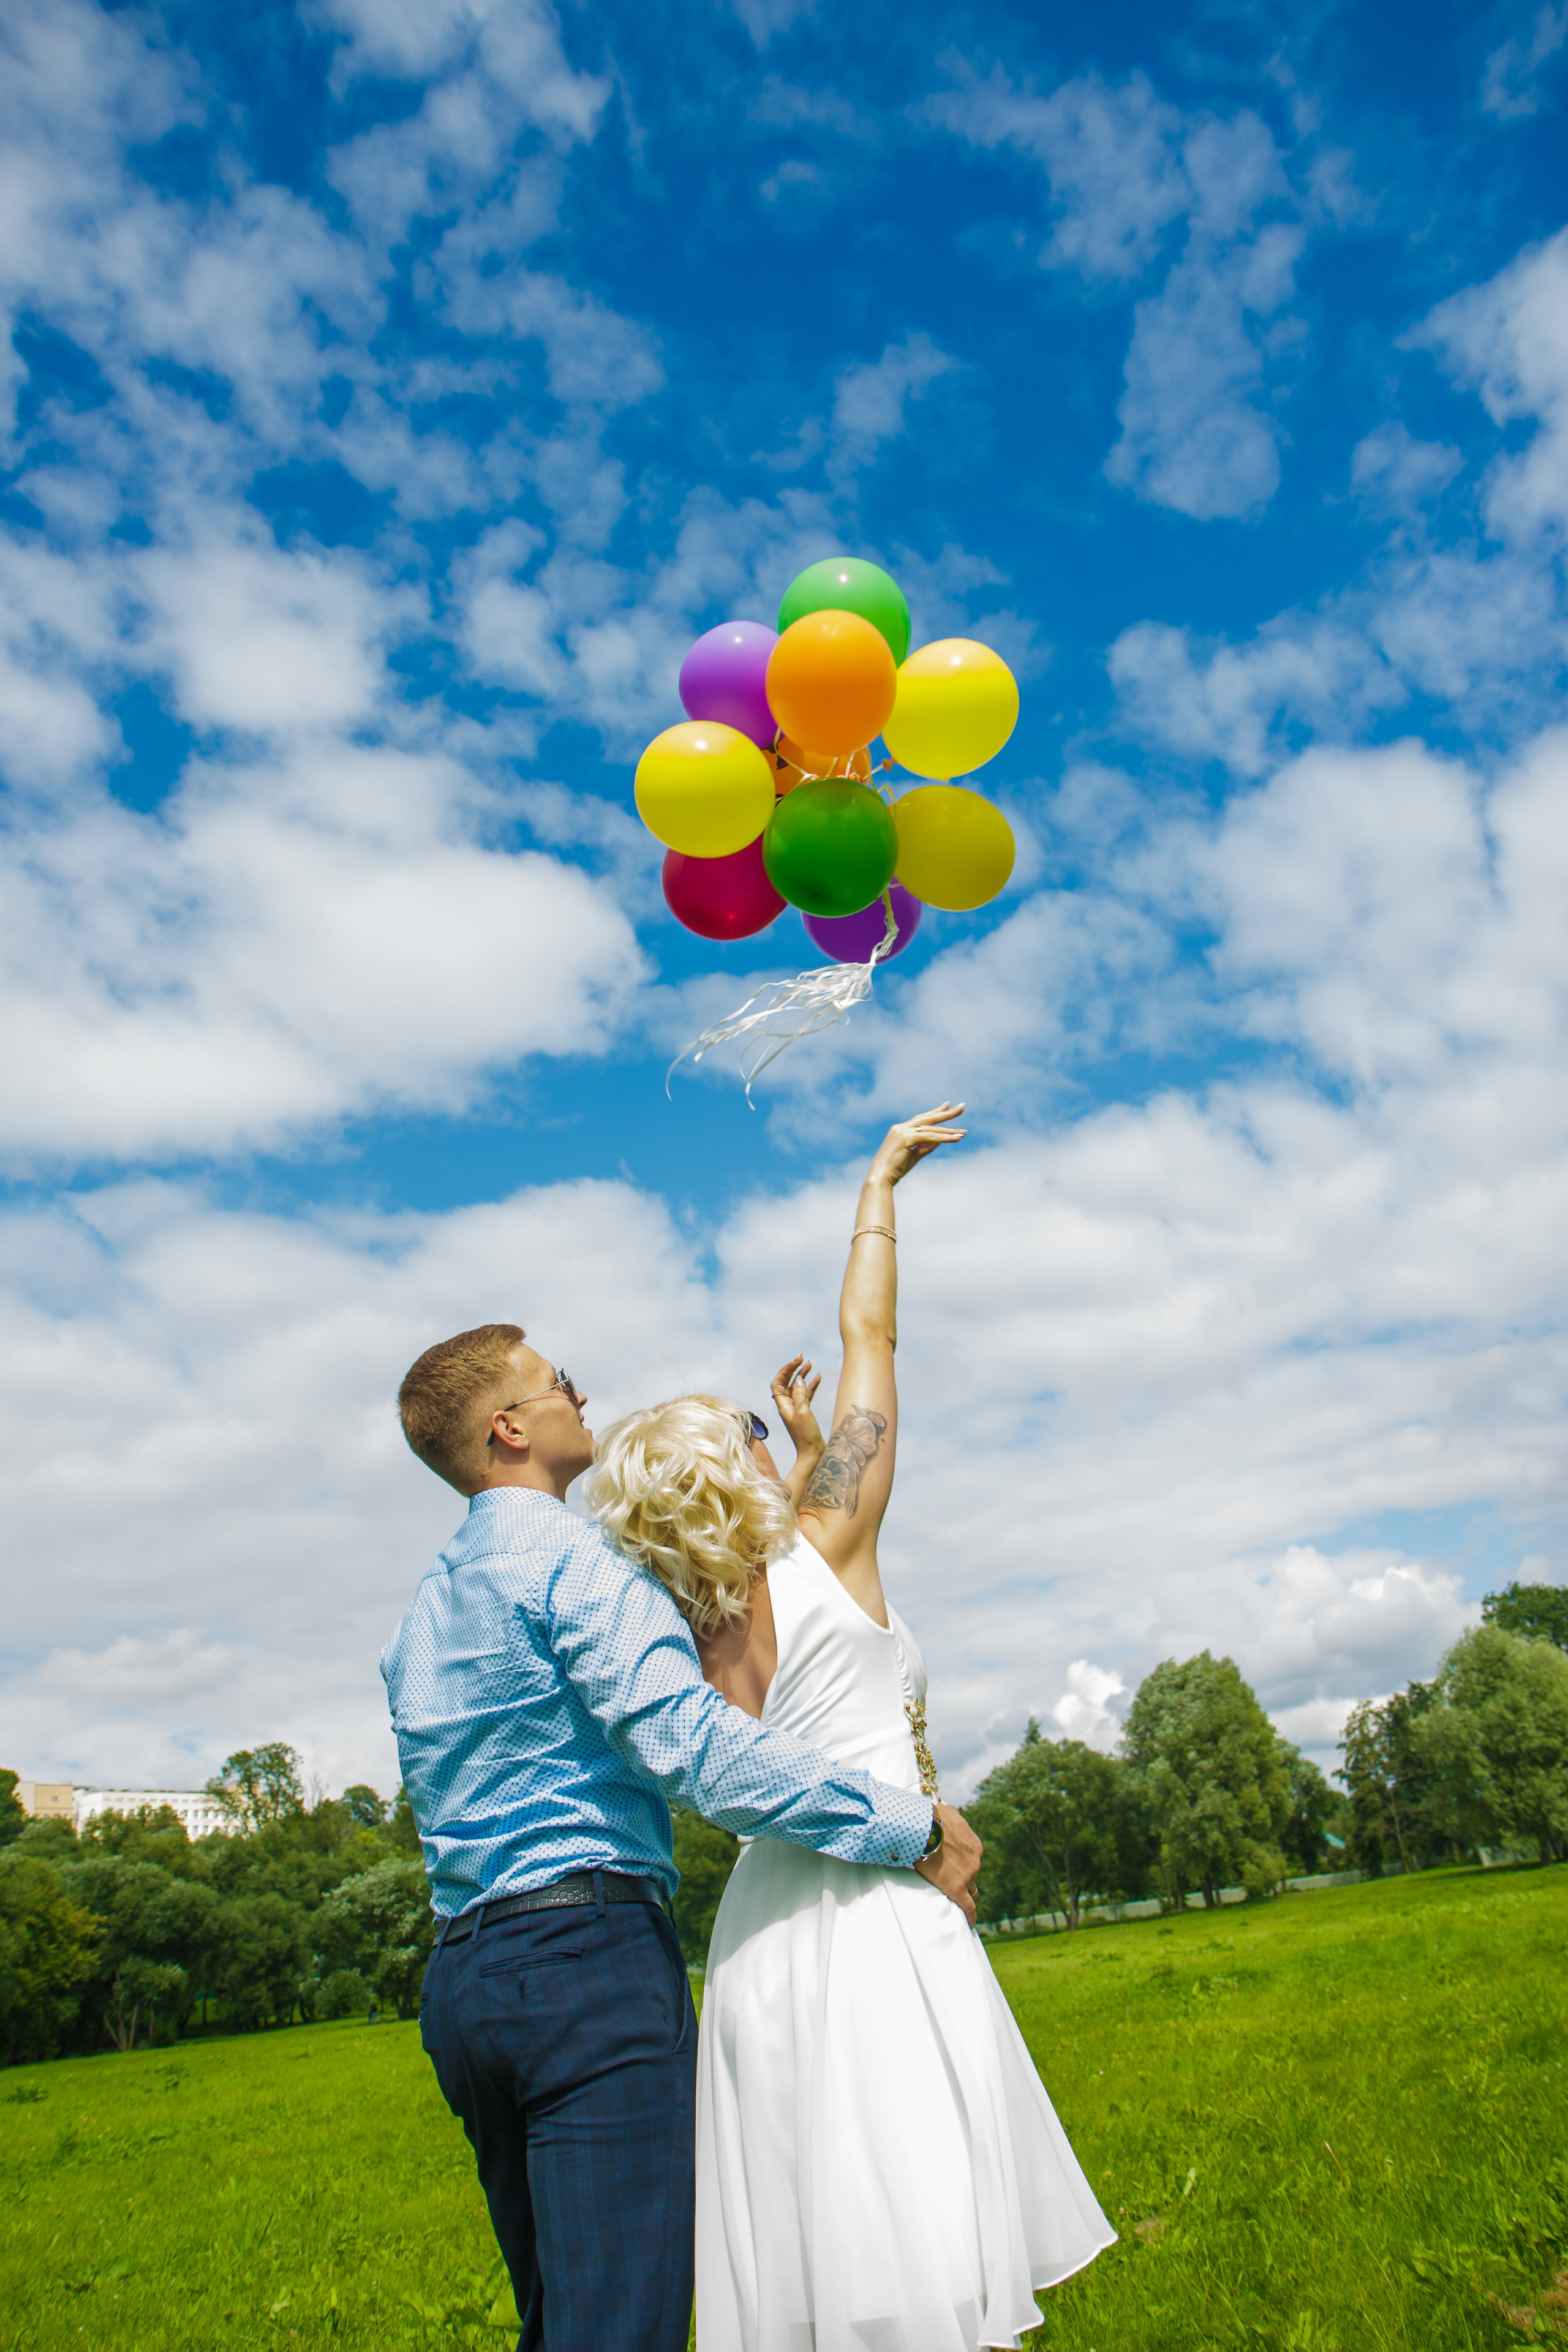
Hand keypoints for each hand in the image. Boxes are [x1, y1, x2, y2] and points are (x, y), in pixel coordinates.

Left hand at [769, 1355, 822, 1460]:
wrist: (813, 1453)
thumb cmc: (806, 1435)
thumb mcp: (803, 1412)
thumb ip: (800, 1394)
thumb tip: (799, 1379)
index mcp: (783, 1405)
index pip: (777, 1383)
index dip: (785, 1370)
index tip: (796, 1362)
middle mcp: (788, 1406)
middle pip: (786, 1383)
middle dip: (793, 1369)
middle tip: (802, 1358)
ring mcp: (797, 1409)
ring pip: (798, 1388)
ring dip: (803, 1376)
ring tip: (810, 1364)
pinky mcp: (806, 1413)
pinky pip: (807, 1395)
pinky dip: (811, 1386)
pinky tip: (818, 1378)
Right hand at [867, 1102, 965, 1189]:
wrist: (880, 1178)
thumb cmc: (895, 1169)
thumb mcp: (914, 1156)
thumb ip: (926, 1146)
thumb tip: (941, 1139)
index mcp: (900, 1130)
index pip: (921, 1119)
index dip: (936, 1112)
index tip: (948, 1105)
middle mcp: (901, 1127)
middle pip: (928, 1118)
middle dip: (946, 1113)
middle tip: (962, 1107)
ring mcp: (902, 1132)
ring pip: (931, 1129)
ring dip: (949, 1130)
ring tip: (964, 1132)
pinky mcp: (905, 1138)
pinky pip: (929, 1137)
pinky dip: (944, 1138)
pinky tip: (956, 1138)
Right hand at [914, 1803, 982, 1926]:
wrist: (925, 1828)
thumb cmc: (934, 1817)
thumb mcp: (950, 1814)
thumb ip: (954, 1821)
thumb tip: (949, 1818)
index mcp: (974, 1847)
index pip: (972, 1862)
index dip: (965, 1867)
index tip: (960, 1871)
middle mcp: (975, 1862)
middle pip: (972, 1877)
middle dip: (966, 1881)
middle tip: (955, 1885)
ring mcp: (968, 1876)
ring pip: (970, 1891)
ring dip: (965, 1895)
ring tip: (961, 1905)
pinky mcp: (957, 1888)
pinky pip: (967, 1906)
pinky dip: (970, 1916)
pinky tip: (970, 1923)